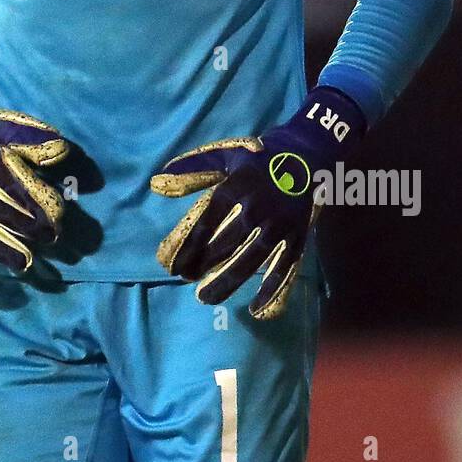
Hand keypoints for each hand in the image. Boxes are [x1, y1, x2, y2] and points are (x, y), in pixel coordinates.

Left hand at [150, 87, 365, 316]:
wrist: (306, 154)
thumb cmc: (259, 157)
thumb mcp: (225, 156)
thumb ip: (193, 168)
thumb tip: (155, 182)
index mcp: (236, 187)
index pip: (207, 222)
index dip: (190, 247)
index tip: (175, 267)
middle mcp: (257, 207)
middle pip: (226, 244)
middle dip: (204, 266)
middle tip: (187, 282)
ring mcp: (279, 224)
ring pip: (251, 260)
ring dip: (228, 281)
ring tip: (205, 298)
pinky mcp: (298, 235)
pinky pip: (284, 267)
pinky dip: (271, 288)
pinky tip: (254, 307)